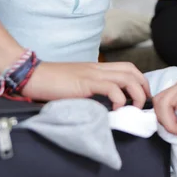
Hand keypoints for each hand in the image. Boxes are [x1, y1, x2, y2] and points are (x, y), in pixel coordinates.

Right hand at [24, 61, 150, 108]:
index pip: (127, 67)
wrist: (32, 76)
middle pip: (131, 70)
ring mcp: (92, 74)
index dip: (139, 80)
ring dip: (136, 93)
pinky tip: (116, 109)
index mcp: (96, 68)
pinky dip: (119, 98)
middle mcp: (97, 68)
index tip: (142, 96)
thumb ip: (89, 91)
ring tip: (134, 107)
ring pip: (126, 77)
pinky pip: (111, 87)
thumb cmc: (49, 83)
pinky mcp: (86, 82)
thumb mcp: (75, 85)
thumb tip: (102, 105)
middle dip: (143, 86)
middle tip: (144, 104)